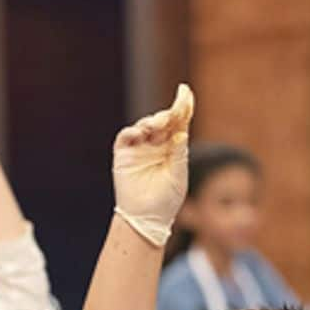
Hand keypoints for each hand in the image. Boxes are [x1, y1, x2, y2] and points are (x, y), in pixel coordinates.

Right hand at [112, 83, 194, 247]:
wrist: (147, 219)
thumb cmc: (166, 200)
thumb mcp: (179, 174)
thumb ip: (180, 152)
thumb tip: (182, 131)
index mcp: (173, 147)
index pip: (178, 122)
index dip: (182, 106)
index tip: (185, 91)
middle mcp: (156, 144)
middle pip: (162, 120)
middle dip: (168, 112)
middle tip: (173, 112)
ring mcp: (139, 148)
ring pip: (144, 125)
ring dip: (152, 121)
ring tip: (158, 125)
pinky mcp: (123, 154)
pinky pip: (126, 136)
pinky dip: (133, 130)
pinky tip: (142, 132)